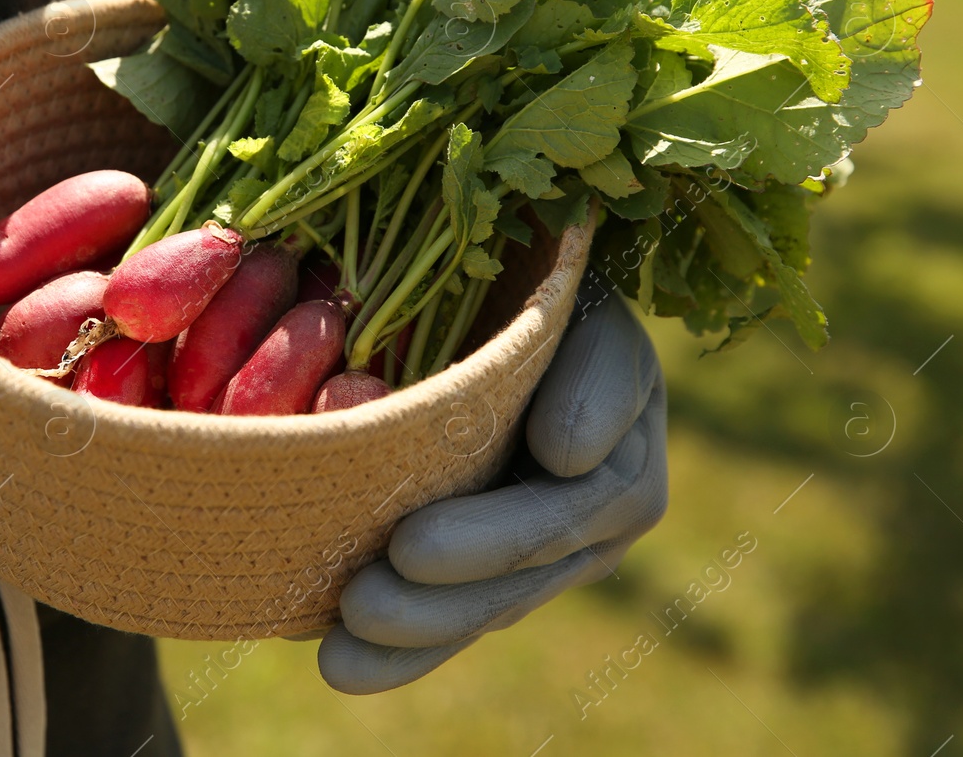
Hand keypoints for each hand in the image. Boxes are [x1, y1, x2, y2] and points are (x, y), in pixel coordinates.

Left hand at [318, 283, 668, 692]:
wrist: (519, 306)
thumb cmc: (547, 298)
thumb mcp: (589, 313)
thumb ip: (598, 374)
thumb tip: (568, 457)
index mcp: (623, 464)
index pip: (568, 513)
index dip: (492, 538)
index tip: (410, 547)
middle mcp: (592, 525)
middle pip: (518, 579)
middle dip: (437, 603)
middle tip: (360, 604)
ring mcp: (543, 556)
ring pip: (484, 611)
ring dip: (413, 639)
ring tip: (339, 657)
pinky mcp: (492, 570)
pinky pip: (455, 619)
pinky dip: (402, 650)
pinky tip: (339, 665)